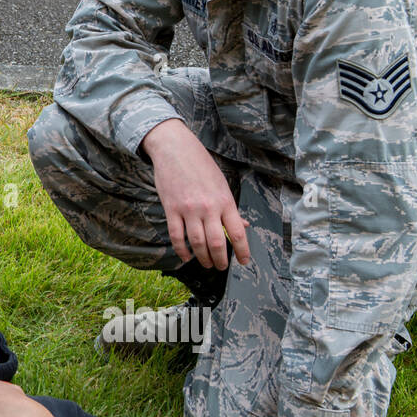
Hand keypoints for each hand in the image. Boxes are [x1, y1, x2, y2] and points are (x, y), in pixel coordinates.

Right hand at [140, 119, 250, 269]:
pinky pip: (176, 235)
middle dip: (220, 260)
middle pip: (217, 243)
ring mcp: (189, 209)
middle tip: (221, 267)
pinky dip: (181, 250)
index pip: (238, 232)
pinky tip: (186, 256)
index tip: (244, 261)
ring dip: (202, 258)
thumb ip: (231, 207)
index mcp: (225, 201)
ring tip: (206, 264)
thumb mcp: (222, 184)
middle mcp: (208, 207)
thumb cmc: (200, 165)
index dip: (243, 251)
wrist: (175, 149)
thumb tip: (244, 225)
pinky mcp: (172, 209)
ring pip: (197, 242)